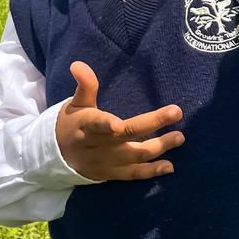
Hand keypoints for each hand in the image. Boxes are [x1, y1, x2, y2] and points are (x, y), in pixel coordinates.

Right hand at [56, 61, 184, 181]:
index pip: (96, 123)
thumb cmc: (72, 124)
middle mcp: (99, 145)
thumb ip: (85, 86)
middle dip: (153, 124)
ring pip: (136, 155)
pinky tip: (169, 166)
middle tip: (176, 111)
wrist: (58, 157)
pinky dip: (152, 172)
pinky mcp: (113, 174)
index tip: (117, 125)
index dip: (106, 125)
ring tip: (179, 137)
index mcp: (87, 125)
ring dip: (159, 147)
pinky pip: (134, 174)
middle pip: (127, 136)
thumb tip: (78, 64)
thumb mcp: (75, 104)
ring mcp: (107, 162)